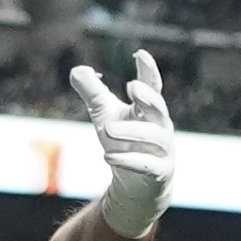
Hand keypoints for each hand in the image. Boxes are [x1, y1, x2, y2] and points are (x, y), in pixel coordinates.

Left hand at [68, 50, 173, 235]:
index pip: (152, 86)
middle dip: (147, 97)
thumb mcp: (105, 115)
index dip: (148, 70)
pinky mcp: (159, 172)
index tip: (139, 54)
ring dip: (131, 131)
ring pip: (154, 137)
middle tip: (130, 87)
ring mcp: (163, 150)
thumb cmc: (123, 144)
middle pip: (159, 108)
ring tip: (106, 129)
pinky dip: (128, 160)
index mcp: (148, 110)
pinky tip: (107, 157)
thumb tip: (77, 70)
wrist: (136, 186)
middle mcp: (160, 127)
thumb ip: (93, 92)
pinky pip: (148, 165)